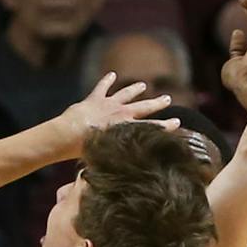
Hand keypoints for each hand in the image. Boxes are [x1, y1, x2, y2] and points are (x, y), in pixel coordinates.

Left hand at [56, 75, 173, 154]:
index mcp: (127, 127)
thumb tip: (124, 172)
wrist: (69, 134)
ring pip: (125, 93)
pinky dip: (107, 81)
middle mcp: (121, 113)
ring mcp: (108, 104)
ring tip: (142, 85)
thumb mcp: (107, 154)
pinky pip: (102, 87)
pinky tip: (111, 74)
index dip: (166, 125)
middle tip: (167, 99)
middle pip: (143, 106)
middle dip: (156, 103)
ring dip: (134, 89)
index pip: (151, 126)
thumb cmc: (87, 149)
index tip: (177, 123)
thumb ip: (117, 158)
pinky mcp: (94, 99)